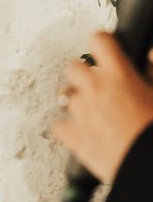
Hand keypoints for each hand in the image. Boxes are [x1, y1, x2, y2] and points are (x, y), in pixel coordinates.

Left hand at [52, 32, 152, 182]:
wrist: (144, 160)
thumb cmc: (152, 128)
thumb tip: (150, 53)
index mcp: (119, 75)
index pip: (100, 41)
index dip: (101, 41)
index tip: (104, 46)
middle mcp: (94, 89)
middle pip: (73, 66)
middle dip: (82, 71)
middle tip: (94, 79)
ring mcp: (80, 112)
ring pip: (65, 95)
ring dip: (76, 98)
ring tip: (92, 107)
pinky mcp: (72, 135)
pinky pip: (58, 124)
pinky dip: (67, 126)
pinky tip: (79, 128)